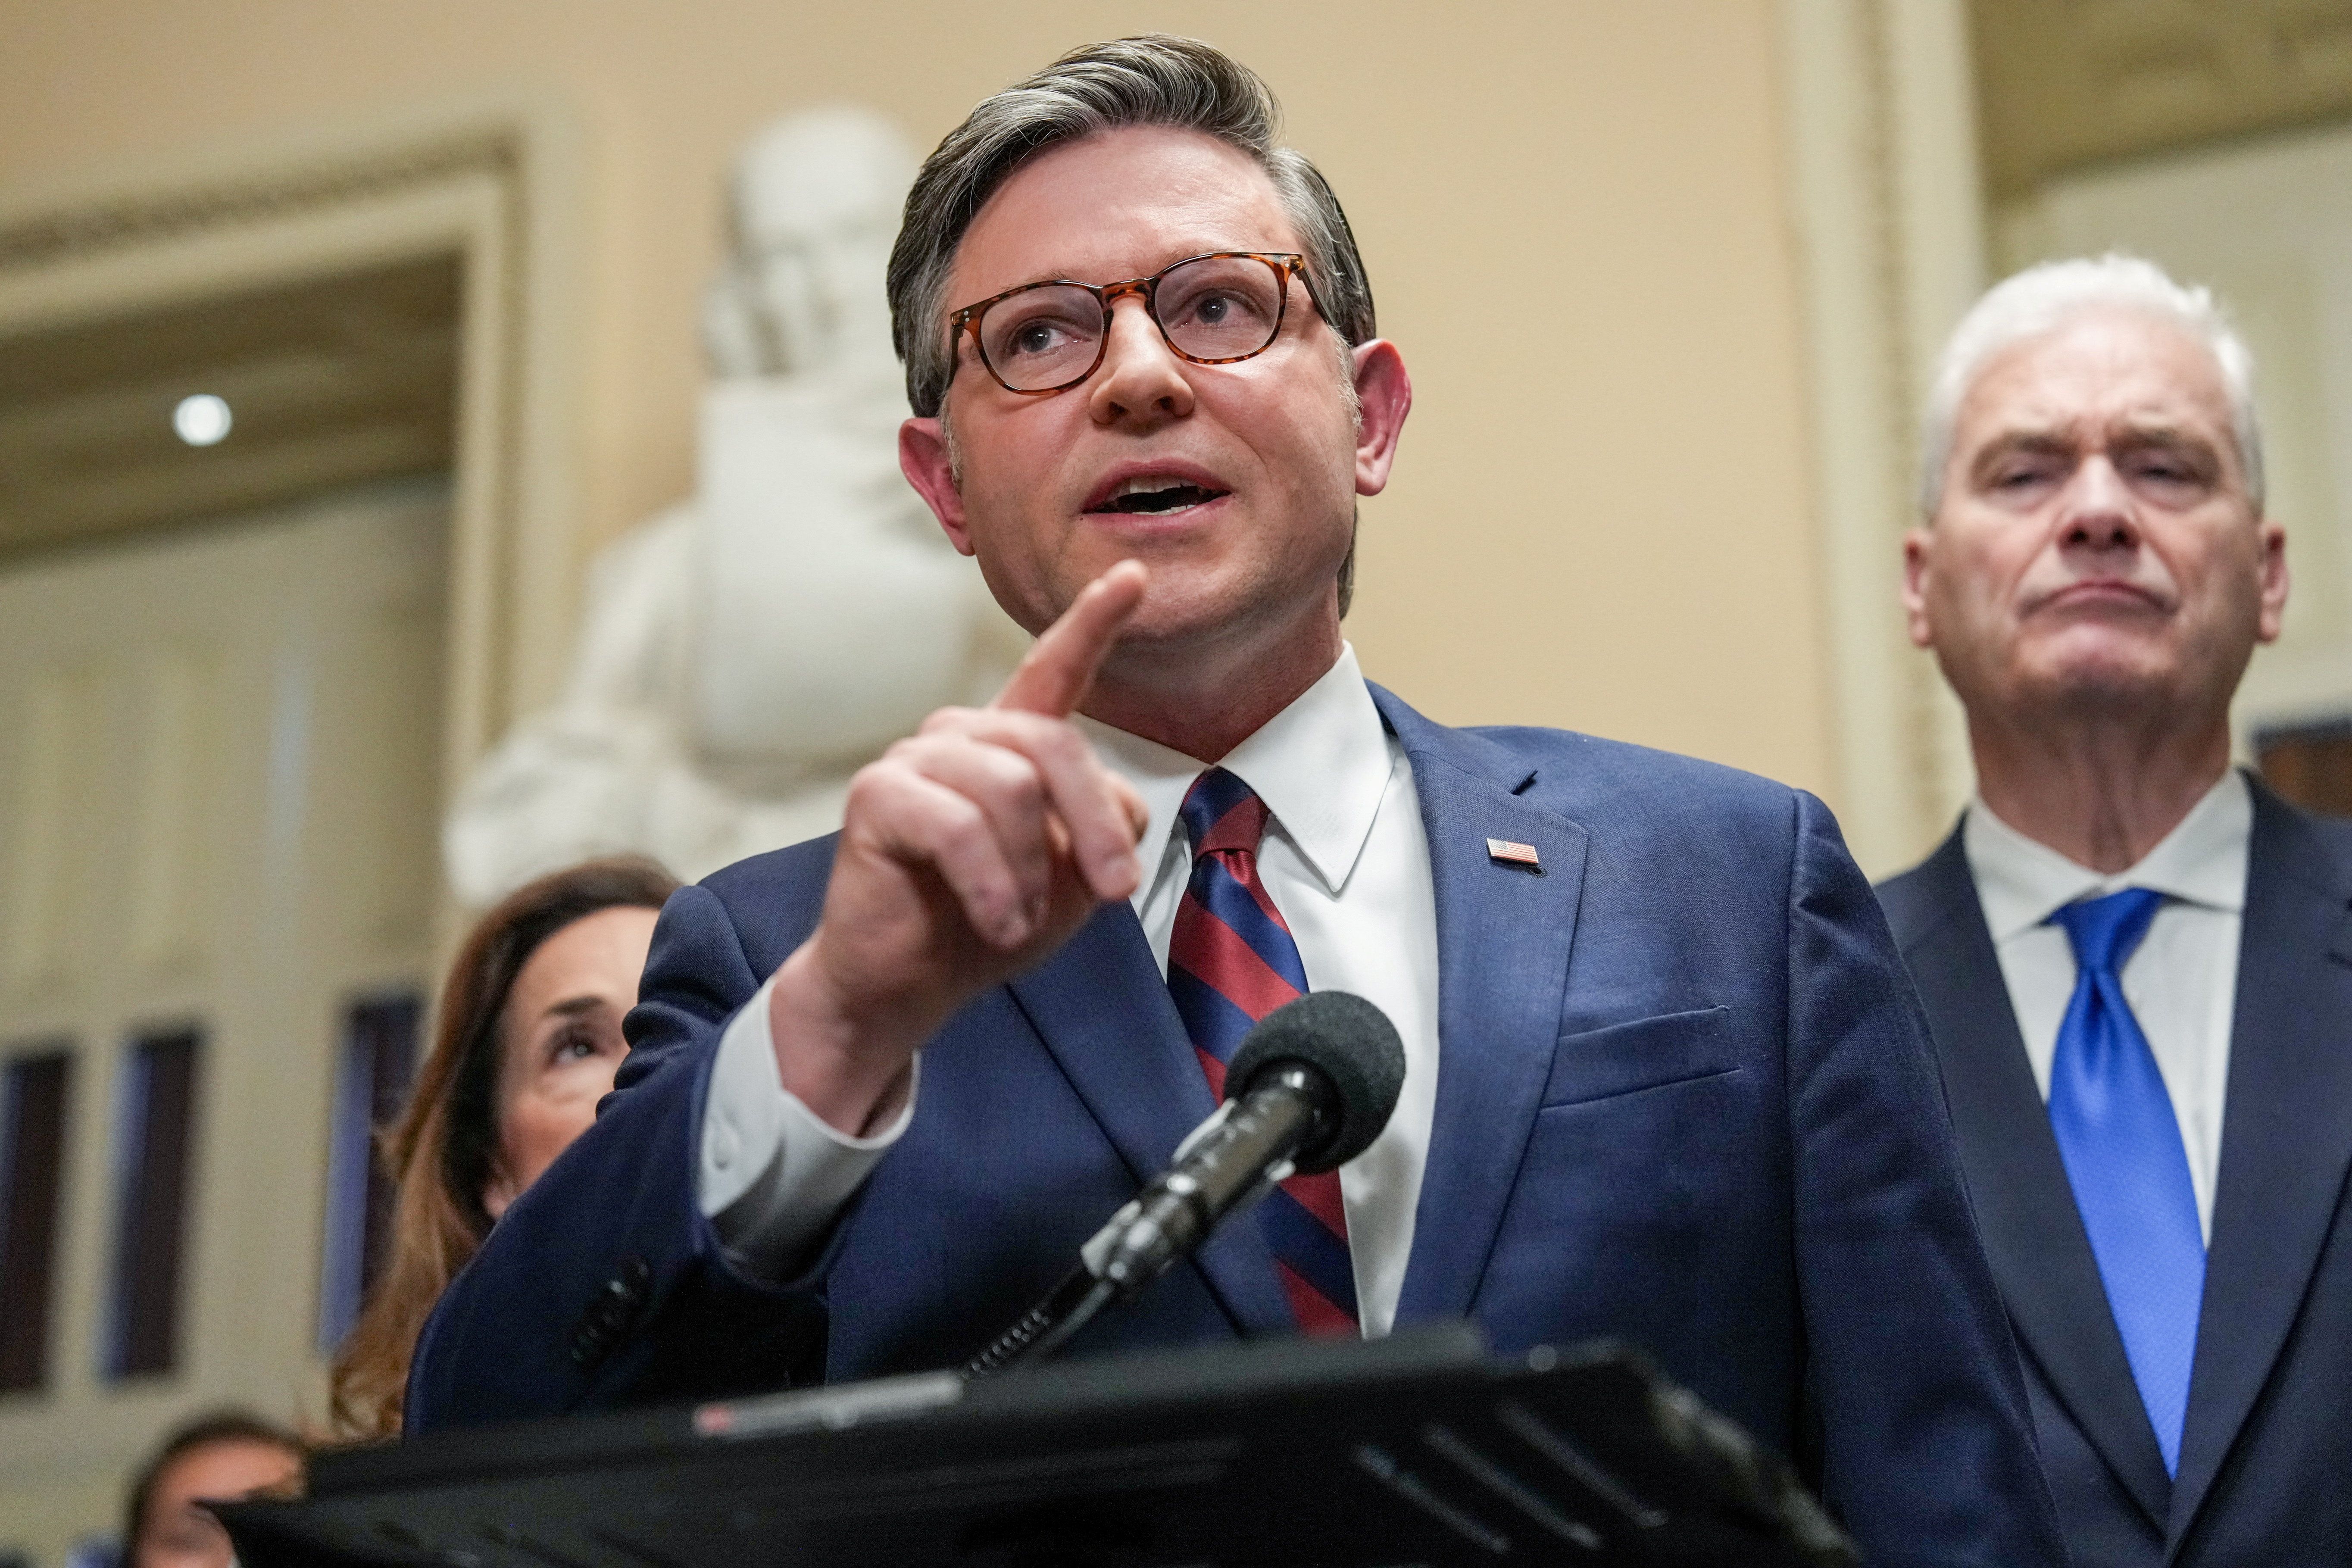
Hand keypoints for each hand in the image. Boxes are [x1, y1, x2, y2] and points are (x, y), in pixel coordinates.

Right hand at [768, 562, 1151, 1132]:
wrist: (904, 987)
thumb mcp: (1070, 878)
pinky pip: (959, 828)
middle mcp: (960, 737)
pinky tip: (996, 922)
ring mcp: (914, 760)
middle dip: (1094, 824)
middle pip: (1054, 745)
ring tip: (1015, 921)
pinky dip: (992, 886)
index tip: (1133, 578)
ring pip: (1011, 788)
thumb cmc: (986, 926)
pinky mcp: (877, 796)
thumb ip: (1102, 828)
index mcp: (1008, 745)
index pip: (1055, 670)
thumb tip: (1116, 811)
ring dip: (1030, 871)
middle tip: (1112, 891)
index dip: (1094, 623)